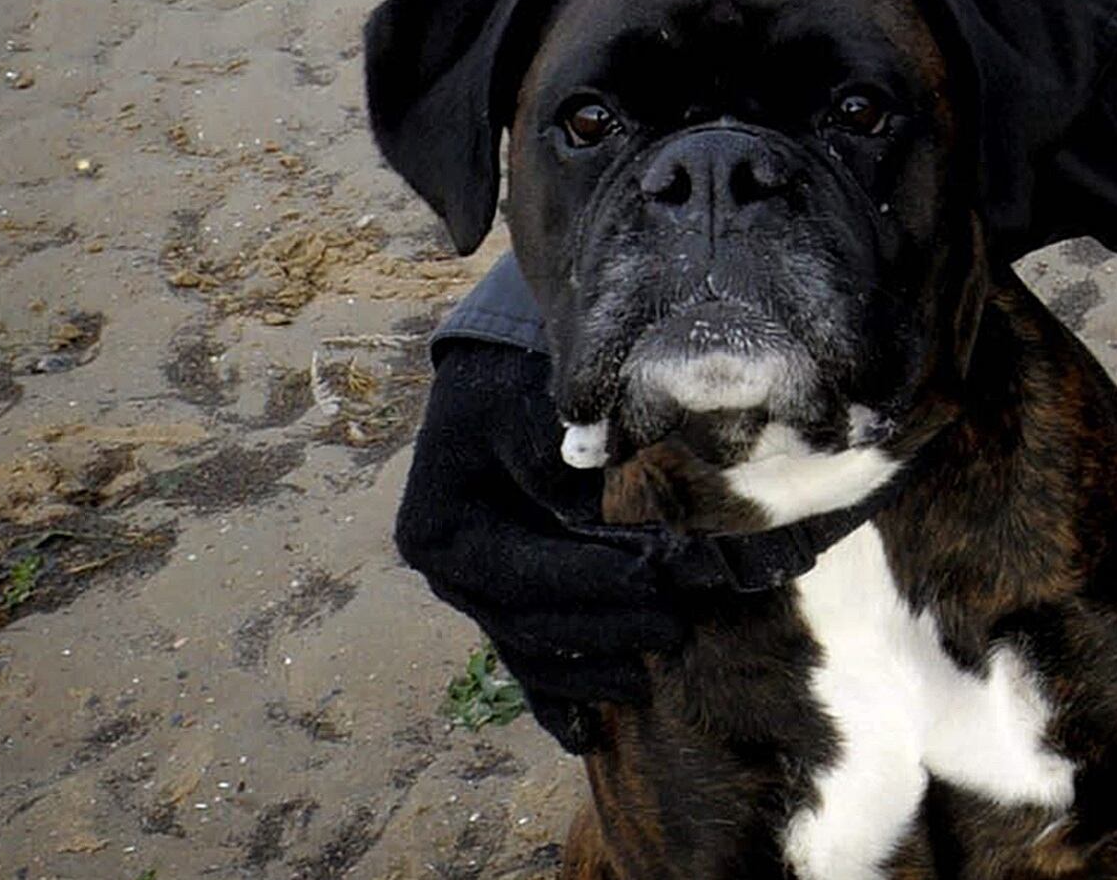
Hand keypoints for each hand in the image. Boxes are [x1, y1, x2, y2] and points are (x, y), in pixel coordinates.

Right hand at [395, 336, 830, 751]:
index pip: (521, 573)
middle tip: (675, 630)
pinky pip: (527, 659)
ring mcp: (476, 593)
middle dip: (604, 630)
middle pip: (527, 622)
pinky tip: (584, 735)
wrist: (500, 380)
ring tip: (648, 683)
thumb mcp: (530, 413)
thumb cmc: (516, 390)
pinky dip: (556, 697)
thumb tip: (604, 526)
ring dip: (588, 672)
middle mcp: (450, 573)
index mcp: (440, 530)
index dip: (589, 584)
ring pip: (530, 650)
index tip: (654, 579)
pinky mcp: (505, 601)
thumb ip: (560, 470)